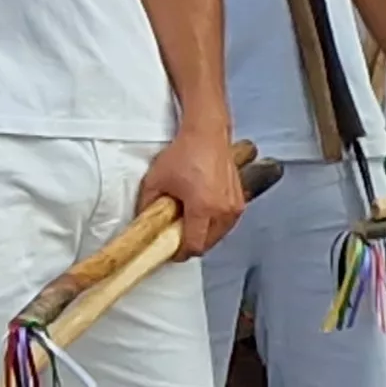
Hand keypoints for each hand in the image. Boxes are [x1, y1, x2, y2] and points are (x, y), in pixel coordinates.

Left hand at [138, 126, 248, 256]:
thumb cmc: (183, 154)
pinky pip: (226, 223)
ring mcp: (235, 206)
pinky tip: (202, 213)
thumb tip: (145, 225)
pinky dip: (214, 224)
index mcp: (203, 209)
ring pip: (219, 235)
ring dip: (204, 234)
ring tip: (189, 222)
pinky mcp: (240, 200)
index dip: (180, 252)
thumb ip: (146, 208)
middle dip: (192, 244)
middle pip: (208, 244)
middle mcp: (224, 211)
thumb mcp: (154, 181)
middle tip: (176, 235)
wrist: (207, 134)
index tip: (169, 250)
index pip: (194, 246)